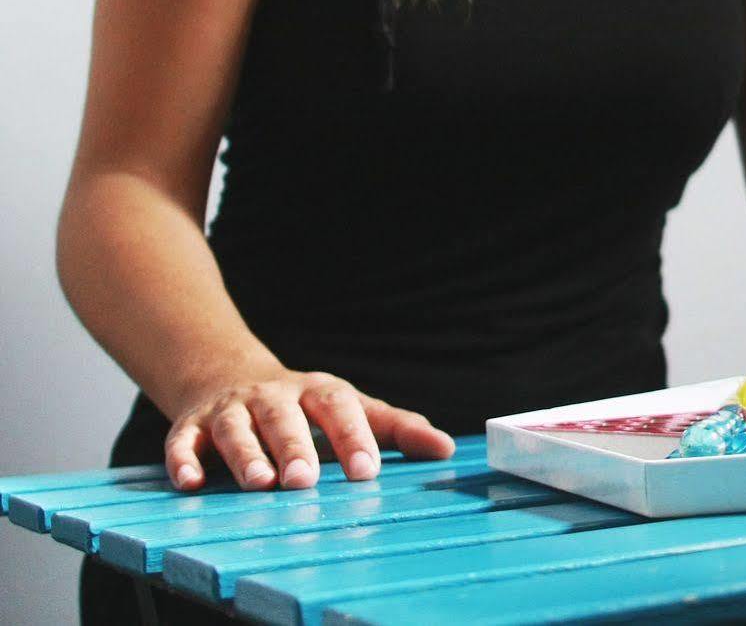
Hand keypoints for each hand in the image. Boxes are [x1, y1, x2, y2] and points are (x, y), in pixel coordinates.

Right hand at [162, 366, 454, 492]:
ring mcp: (230, 410)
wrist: (228, 375)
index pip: (340, 408)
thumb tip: (448, 450)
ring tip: (260, 484)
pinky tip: (191, 483)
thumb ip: (396, 429)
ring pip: (237, 429)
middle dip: (296, 448)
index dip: (354, 438)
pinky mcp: (191, 427)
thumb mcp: (352, 409)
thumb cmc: (304, 405)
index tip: (368, 473)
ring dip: (247, 455)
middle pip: (285, 418)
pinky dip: (185, 461)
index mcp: (318, 392)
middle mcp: (273, 397)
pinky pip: (183, 443)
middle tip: (306, 480)